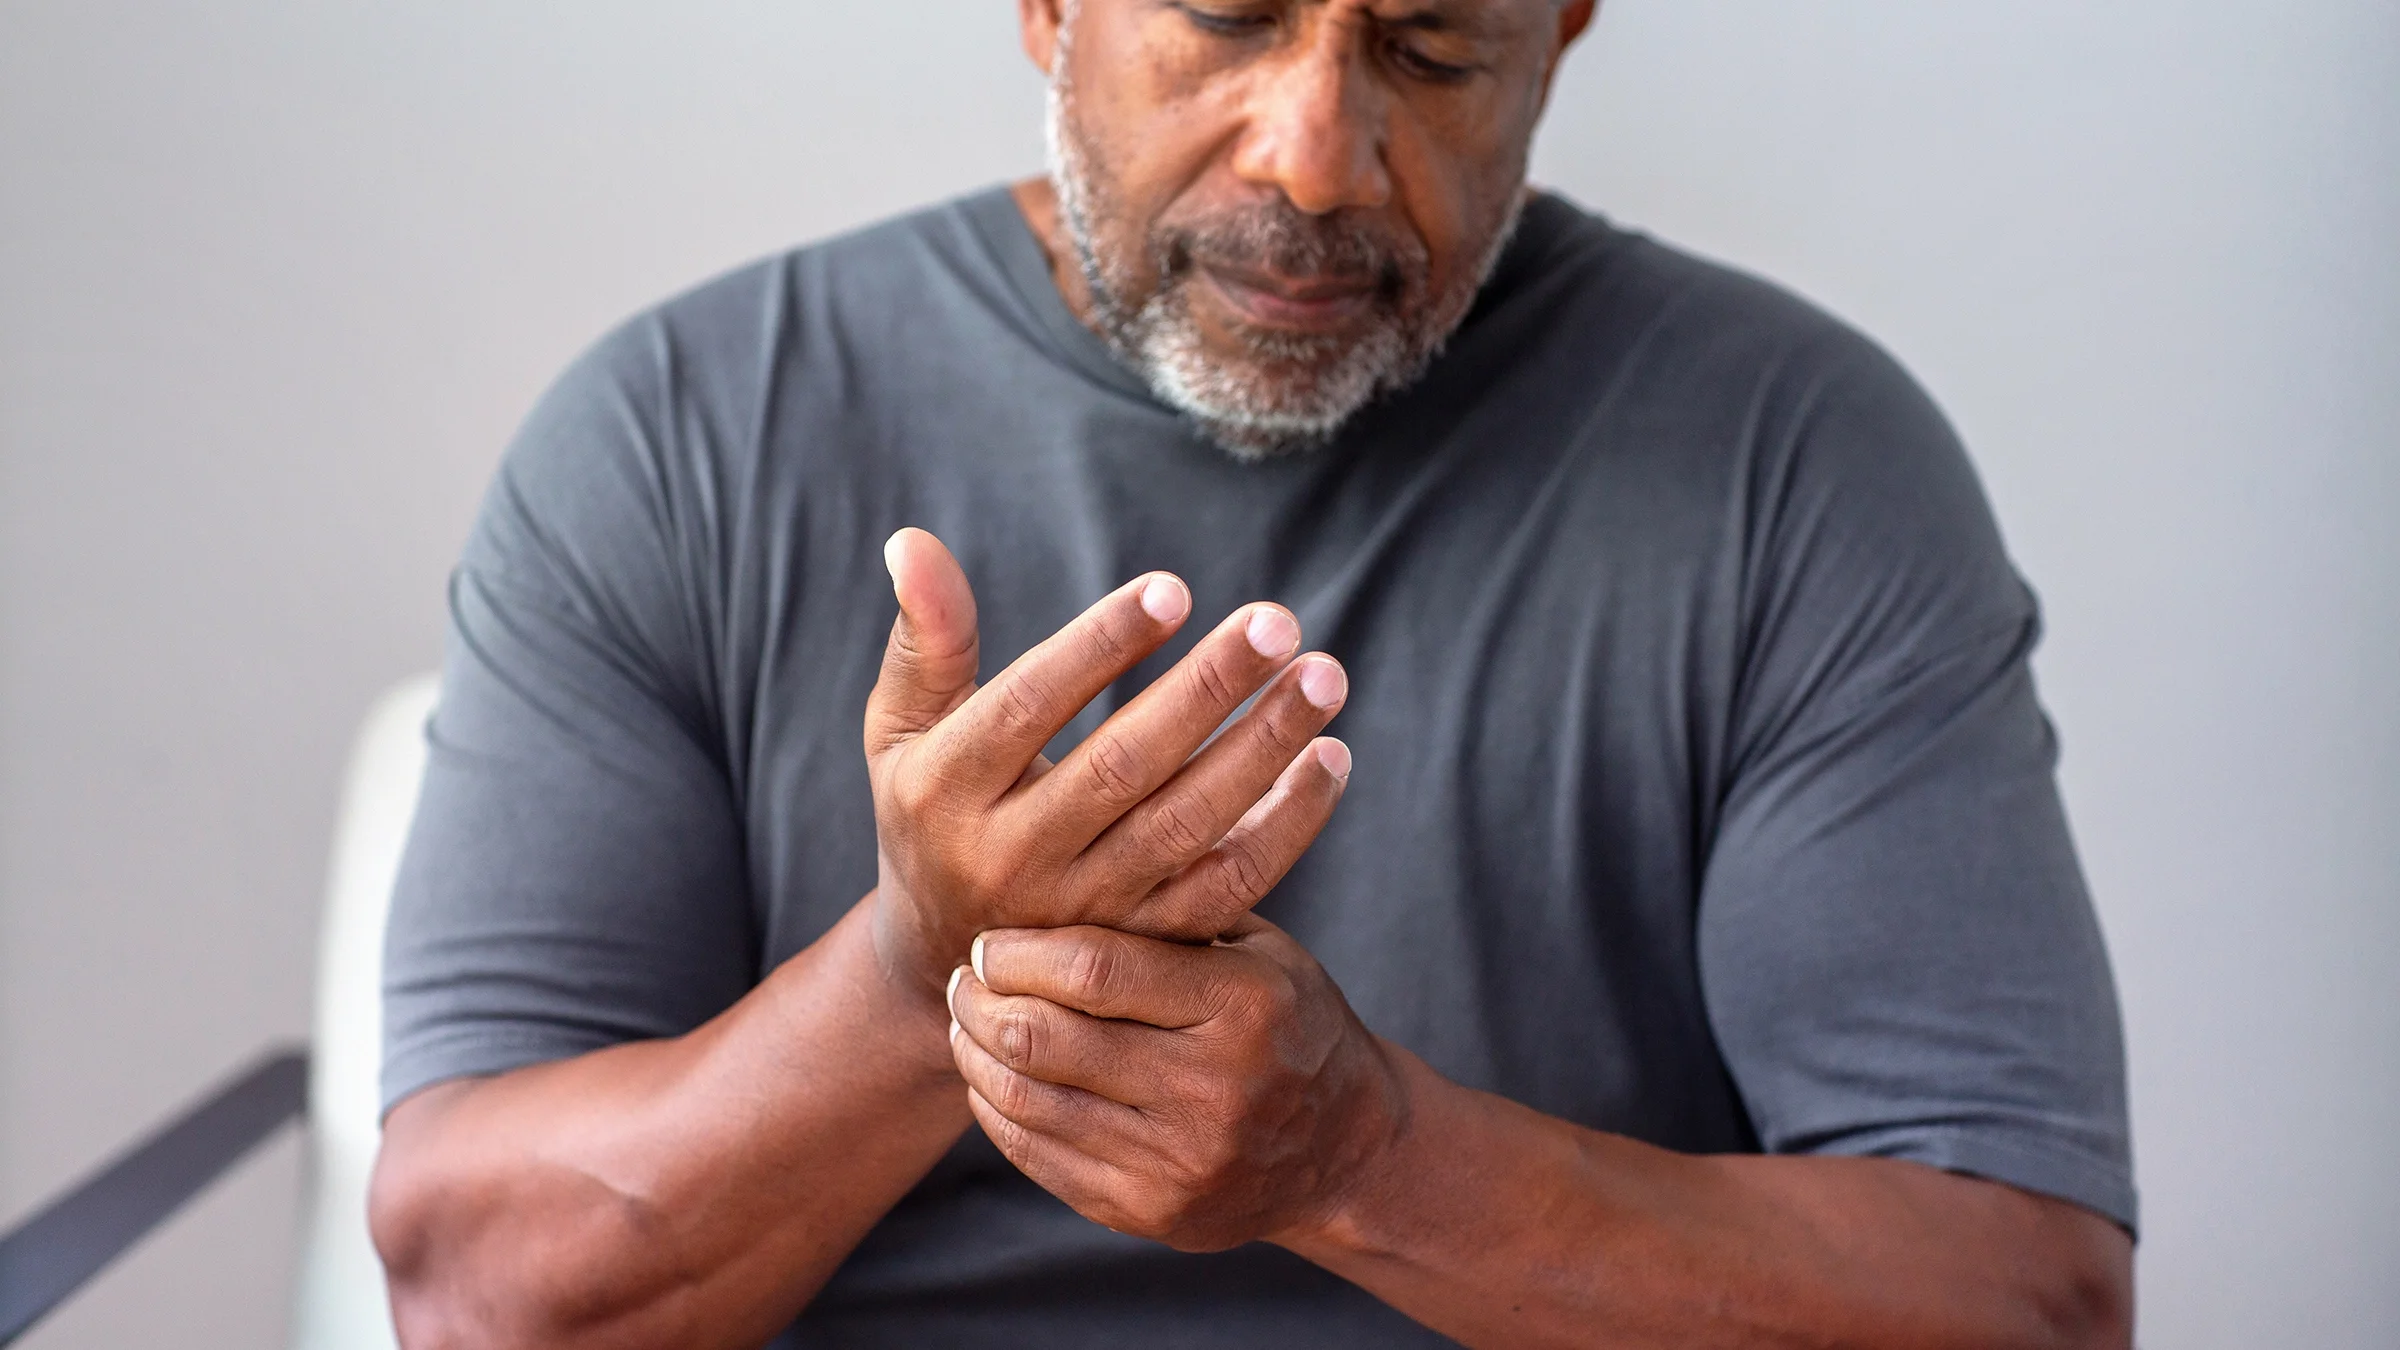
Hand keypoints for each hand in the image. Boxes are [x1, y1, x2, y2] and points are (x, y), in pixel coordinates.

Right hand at [864, 528, 1352, 1001]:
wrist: (950, 966)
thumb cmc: (933, 811)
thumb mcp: (901, 732)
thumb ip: (926, 640)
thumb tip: (914, 540)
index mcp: (945, 791)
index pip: (1029, 707)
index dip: (1101, 647)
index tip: (1174, 589)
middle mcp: (1013, 858)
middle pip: (1123, 765)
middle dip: (1208, 690)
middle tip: (1277, 622)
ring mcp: (1086, 912)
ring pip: (1187, 825)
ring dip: (1263, 748)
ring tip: (1323, 677)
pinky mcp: (1146, 945)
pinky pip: (1229, 885)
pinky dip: (1287, 825)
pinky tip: (1330, 758)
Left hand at [943, 916, 1406, 1252]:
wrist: (1346, 1150)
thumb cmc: (1284, 1021)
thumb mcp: (1260, 951)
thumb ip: (1175, 914)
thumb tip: (1061, 858)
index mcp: (1244, 1005)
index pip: (1095, 972)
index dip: (1020, 954)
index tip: (989, 941)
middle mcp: (1215, 1089)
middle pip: (1047, 1040)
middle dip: (982, 1004)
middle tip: (964, 980)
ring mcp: (1182, 1162)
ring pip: (1031, 1103)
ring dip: (977, 1058)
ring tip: (967, 1024)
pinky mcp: (1153, 1214)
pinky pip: (1041, 1159)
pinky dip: (999, 1113)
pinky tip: (991, 1079)